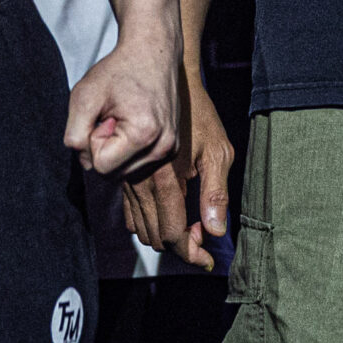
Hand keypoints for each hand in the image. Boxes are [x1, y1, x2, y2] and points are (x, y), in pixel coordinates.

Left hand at [65, 22, 177, 180]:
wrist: (152, 51)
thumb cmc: (118, 70)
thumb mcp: (84, 96)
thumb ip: (75, 135)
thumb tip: (85, 161)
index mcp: (145, 135)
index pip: (100, 167)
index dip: (93, 140)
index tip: (103, 115)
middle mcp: (164, 147)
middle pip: (113, 173)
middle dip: (103, 147)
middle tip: (111, 115)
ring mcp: (170, 149)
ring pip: (124, 171)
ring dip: (114, 149)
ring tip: (122, 117)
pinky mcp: (171, 147)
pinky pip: (136, 164)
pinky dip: (127, 148)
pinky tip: (132, 122)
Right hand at [123, 79, 234, 268]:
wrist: (171, 84)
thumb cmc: (200, 115)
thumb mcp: (218, 152)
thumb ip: (215, 193)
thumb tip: (215, 231)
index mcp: (165, 179)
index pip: (172, 234)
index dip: (192, 252)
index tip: (209, 258)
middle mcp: (141, 183)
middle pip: (155, 236)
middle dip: (181, 245)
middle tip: (205, 237)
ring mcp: (129, 180)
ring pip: (141, 228)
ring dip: (164, 234)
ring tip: (191, 226)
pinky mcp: (125, 175)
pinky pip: (131, 212)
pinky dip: (149, 221)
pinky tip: (170, 212)